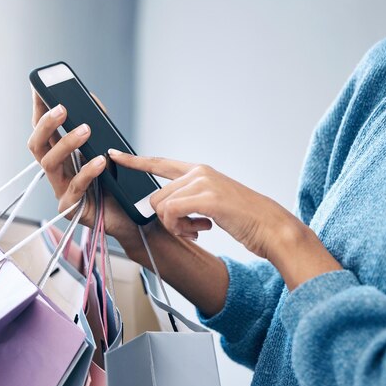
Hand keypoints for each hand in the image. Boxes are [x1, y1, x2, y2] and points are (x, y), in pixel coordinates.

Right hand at [28, 89, 137, 242]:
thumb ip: (99, 127)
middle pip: (36, 145)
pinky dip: (88, 171)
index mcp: (62, 157)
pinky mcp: (71, 208)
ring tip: (86, 129)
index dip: (39, 109)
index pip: (43, 130)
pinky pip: (75, 187)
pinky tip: (101, 161)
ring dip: (67, 143)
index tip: (39, 88)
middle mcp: (57, 172)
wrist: (134, 217)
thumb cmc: (118, 184)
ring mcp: (61, 191)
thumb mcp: (108, 150)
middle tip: (62, 108)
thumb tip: (91, 98)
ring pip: (50, 163)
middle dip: (46, 124)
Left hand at [108, 150, 298, 255]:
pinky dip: (181, 228)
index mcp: (200, 171)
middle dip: (168, 219)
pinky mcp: (207, 197)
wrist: (270, 227)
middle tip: (192, 229)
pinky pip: (172, 213)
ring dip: (176, 226)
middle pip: (157, 196)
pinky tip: (202, 230)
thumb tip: (163, 208)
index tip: (115, 155)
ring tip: (199, 229)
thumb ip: (190, 199)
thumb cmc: (244, 219)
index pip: (160, 163)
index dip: (135, 161)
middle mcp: (199, 172)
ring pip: (162, 205)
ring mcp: (203, 182)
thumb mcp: (213, 203)